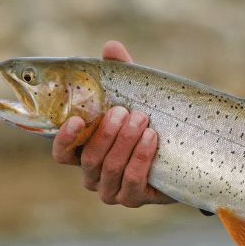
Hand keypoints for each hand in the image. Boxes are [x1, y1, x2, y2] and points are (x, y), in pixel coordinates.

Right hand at [52, 41, 175, 206]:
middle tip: (127, 111)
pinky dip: (141, 159)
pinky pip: (133, 181)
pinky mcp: (134, 199)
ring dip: (127, 143)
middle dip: (109, 133)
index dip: (65, 139)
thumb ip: (120, 75)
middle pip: (91, 158)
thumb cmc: (148, 122)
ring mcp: (113, 191)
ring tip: (143, 120)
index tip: (76, 120)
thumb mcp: (135, 97)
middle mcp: (93, 175)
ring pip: (111, 168)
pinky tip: (152, 139)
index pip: (63, 153)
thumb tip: (112, 47)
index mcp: (84, 153)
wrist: (182, 154)